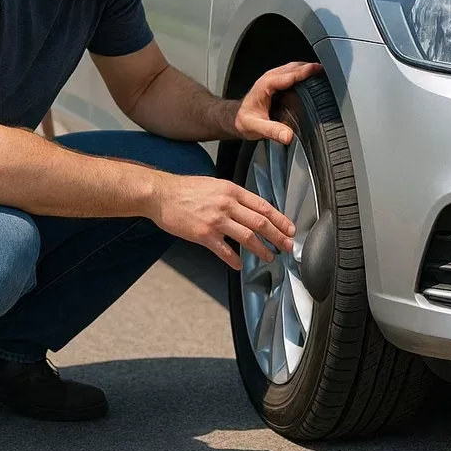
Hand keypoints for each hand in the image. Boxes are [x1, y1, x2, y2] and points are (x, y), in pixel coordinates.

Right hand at [148, 173, 295, 269]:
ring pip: (247, 237)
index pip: (263, 206)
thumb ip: (233, 197)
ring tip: (269, 257)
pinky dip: (234, 259)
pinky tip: (239, 264)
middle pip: (260, 222)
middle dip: (278, 236)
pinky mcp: (203, 234)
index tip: (290, 229)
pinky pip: (224, 250)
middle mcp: (226, 204)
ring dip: (261, 249)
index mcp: (231, 191)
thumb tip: (250, 209)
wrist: (161, 194)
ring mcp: (215, 220)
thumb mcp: (215, 185)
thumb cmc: (185, 190)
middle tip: (287, 246)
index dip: (280, 219)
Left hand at [234, 61, 323, 144]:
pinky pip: (292, 72)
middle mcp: (270, 78)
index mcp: (265, 85)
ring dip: (307, 68)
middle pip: (293, 67)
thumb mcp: (256, 127)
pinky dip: (303, 72)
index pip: (288, 75)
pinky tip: (313, 78)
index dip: (303, 72)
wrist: (237, 118)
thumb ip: (272, 131)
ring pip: (293, 67)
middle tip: (327, 71)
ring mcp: (274, 78)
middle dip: (309, 67)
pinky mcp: (277, 81)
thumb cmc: (245, 121)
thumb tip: (288, 136)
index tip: (317, 70)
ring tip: (324, 73)